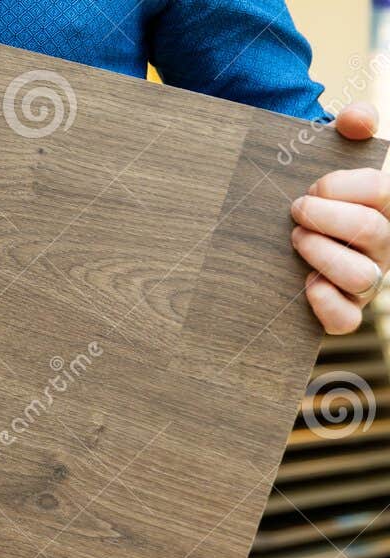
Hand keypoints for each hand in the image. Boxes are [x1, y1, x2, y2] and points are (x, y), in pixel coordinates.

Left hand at [293, 102, 387, 334]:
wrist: (295, 226)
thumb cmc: (319, 193)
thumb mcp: (333, 154)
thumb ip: (351, 127)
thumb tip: (356, 118)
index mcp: (386, 205)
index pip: (380, 191)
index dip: (341, 186)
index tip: (311, 187)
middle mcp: (384, 244)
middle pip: (369, 230)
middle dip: (326, 217)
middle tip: (295, 211)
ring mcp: (367, 280)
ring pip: (359, 275)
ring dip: (322, 255)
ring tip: (296, 239)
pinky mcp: (344, 310)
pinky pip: (345, 320)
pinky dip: (325, 304)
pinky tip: (305, 284)